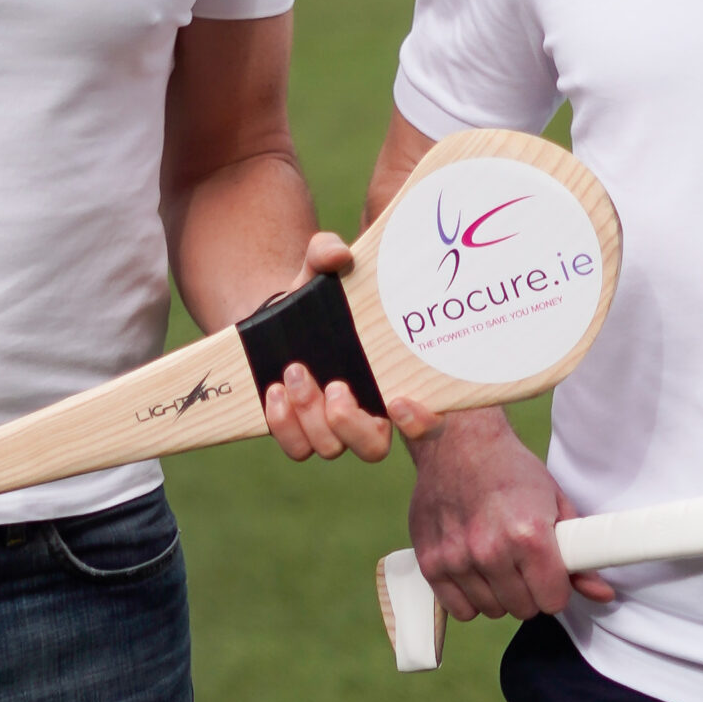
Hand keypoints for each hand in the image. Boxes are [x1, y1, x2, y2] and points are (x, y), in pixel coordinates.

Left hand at [259, 232, 438, 461]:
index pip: (428, 423)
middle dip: (349, 423)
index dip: (421, 423)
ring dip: (309, 412)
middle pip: (373, 448)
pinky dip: (283, 424)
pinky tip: (274, 392)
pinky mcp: (299, 434)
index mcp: (396, 384)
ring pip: (330, 447)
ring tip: (292, 371)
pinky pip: (296, 448)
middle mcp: (370, 416)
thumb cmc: (318, 298)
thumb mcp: (321, 271)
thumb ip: (328, 252)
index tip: (398, 400)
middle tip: (336, 385)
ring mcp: (333, 430)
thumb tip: (337, 254)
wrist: (275, 320)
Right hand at [407, 407, 613, 622]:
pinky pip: (460, 609)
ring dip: (499, 593)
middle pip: (523, 609)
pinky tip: (474, 570)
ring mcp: (457, 558)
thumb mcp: (555, 503)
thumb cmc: (510, 470)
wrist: (458, 442)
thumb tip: (602, 595)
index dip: (555, 587)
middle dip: (529, 591)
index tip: (549, 573)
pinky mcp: (430, 562)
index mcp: (529, 535)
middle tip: (522, 562)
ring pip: (492, 610)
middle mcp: (491, 550)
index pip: (552, 601)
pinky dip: (469, 597)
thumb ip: (578, 553)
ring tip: (496, 560)